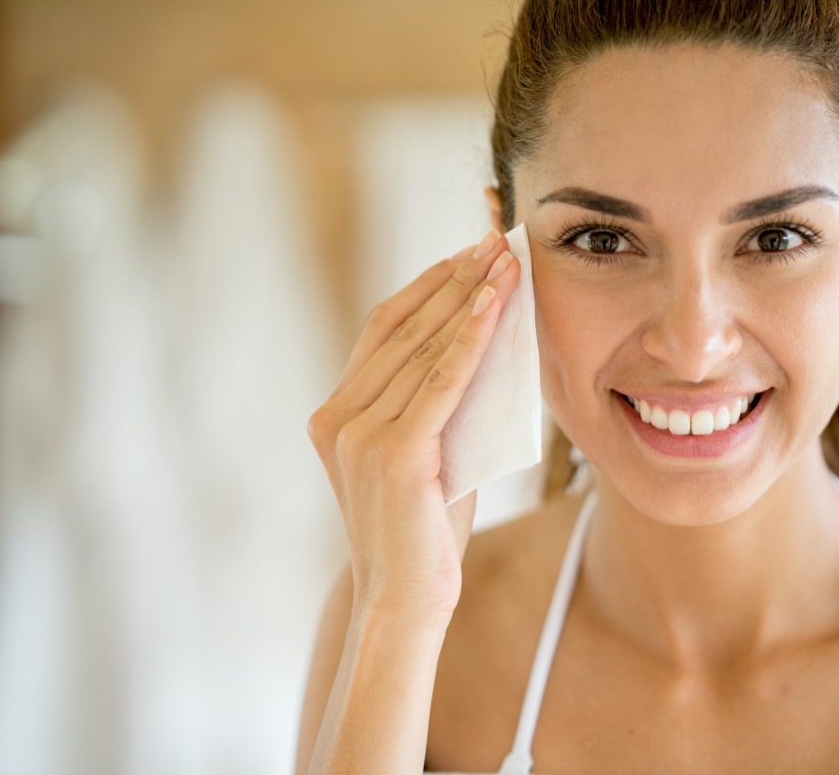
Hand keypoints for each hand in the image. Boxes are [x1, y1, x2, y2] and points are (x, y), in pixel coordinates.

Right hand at [308, 229, 519, 625]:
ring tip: (504, 262)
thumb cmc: (423, 529)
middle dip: (453, 279)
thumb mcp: (426, 451)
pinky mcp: (395, 453)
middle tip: (491, 240)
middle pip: (401, 328)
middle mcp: (336, 416)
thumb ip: (436, 401)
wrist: (403, 598)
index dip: (426, 286)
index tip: (465, 254)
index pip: (382, 329)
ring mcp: (359, 434)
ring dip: (468, 298)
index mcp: (334, 412)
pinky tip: (495, 306)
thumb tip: (484, 339)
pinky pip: (440, 382)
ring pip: (422, 348)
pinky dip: (471, 339)